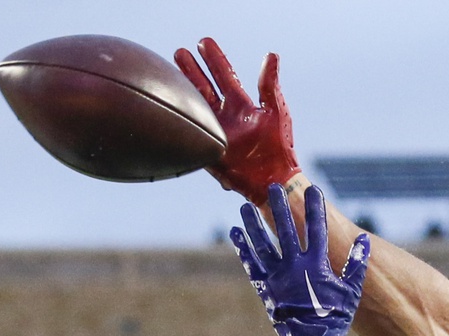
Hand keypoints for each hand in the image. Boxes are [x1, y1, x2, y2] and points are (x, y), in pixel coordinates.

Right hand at [174, 37, 299, 200]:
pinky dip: (181, 117)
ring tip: (170, 70)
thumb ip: (269, 85)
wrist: (271, 179)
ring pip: (194, 104)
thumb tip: (271, 55)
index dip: (214, 59)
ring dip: (183, 87)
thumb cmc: (279, 146)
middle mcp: (225, 114)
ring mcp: (214, 130)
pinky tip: (170, 103)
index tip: (203, 42)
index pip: (224, 75)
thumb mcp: (275, 110)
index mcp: (241, 104)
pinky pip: (191, 129)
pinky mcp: (206, 147)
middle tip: (179, 52)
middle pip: (204, 86)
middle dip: (192, 70)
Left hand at [233, 185, 368, 335]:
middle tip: (273, 187)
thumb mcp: (351, 292)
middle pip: (286, 229)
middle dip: (280, 206)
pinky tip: (236, 232)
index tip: (314, 190)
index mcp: (317, 265)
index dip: (315, 208)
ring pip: (262, 243)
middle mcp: (295, 266)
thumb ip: (356, 265)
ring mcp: (277, 277)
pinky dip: (243, 248)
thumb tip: (363, 240)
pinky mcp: (265, 288)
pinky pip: (251, 264)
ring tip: (245, 206)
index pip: (317, 229)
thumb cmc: (334, 318)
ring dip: (253, 223)